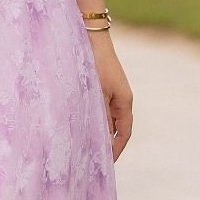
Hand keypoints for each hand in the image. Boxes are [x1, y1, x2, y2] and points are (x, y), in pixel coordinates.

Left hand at [87, 30, 132, 161]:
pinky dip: (89, 119)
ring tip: (80, 146)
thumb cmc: (94, 62)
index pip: (124, 132)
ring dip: (95, 131)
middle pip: (114, 128)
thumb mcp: (96, 93)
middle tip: (90, 160)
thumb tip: (100, 140)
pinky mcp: (98, 86)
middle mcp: (119, 98)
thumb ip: (99, 117)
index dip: (116, 149)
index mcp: (124, 101)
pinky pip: (96, 108)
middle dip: (104, 144)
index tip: (106, 165)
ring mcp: (109, 92)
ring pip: (104, 118)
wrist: (88, 34)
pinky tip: (75, 126)